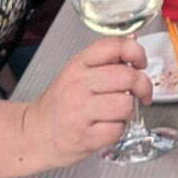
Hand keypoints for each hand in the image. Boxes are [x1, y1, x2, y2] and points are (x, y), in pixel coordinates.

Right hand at [23, 36, 152, 168]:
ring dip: (129, 111)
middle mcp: (78, 85)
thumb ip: (105, 60)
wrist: (35, 134)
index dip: (136, 52)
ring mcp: (79, 111)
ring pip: (125, 104)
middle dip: (143, 86)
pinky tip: (107, 128)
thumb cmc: (60, 104)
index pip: (113, 46)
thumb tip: (134, 41)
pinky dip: (118, 131)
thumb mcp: (77, 73)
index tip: (141, 63)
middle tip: (141, 93)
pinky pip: (118, 130)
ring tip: (118, 113)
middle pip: (127, 76)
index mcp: (78, 65)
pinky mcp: (84, 137)